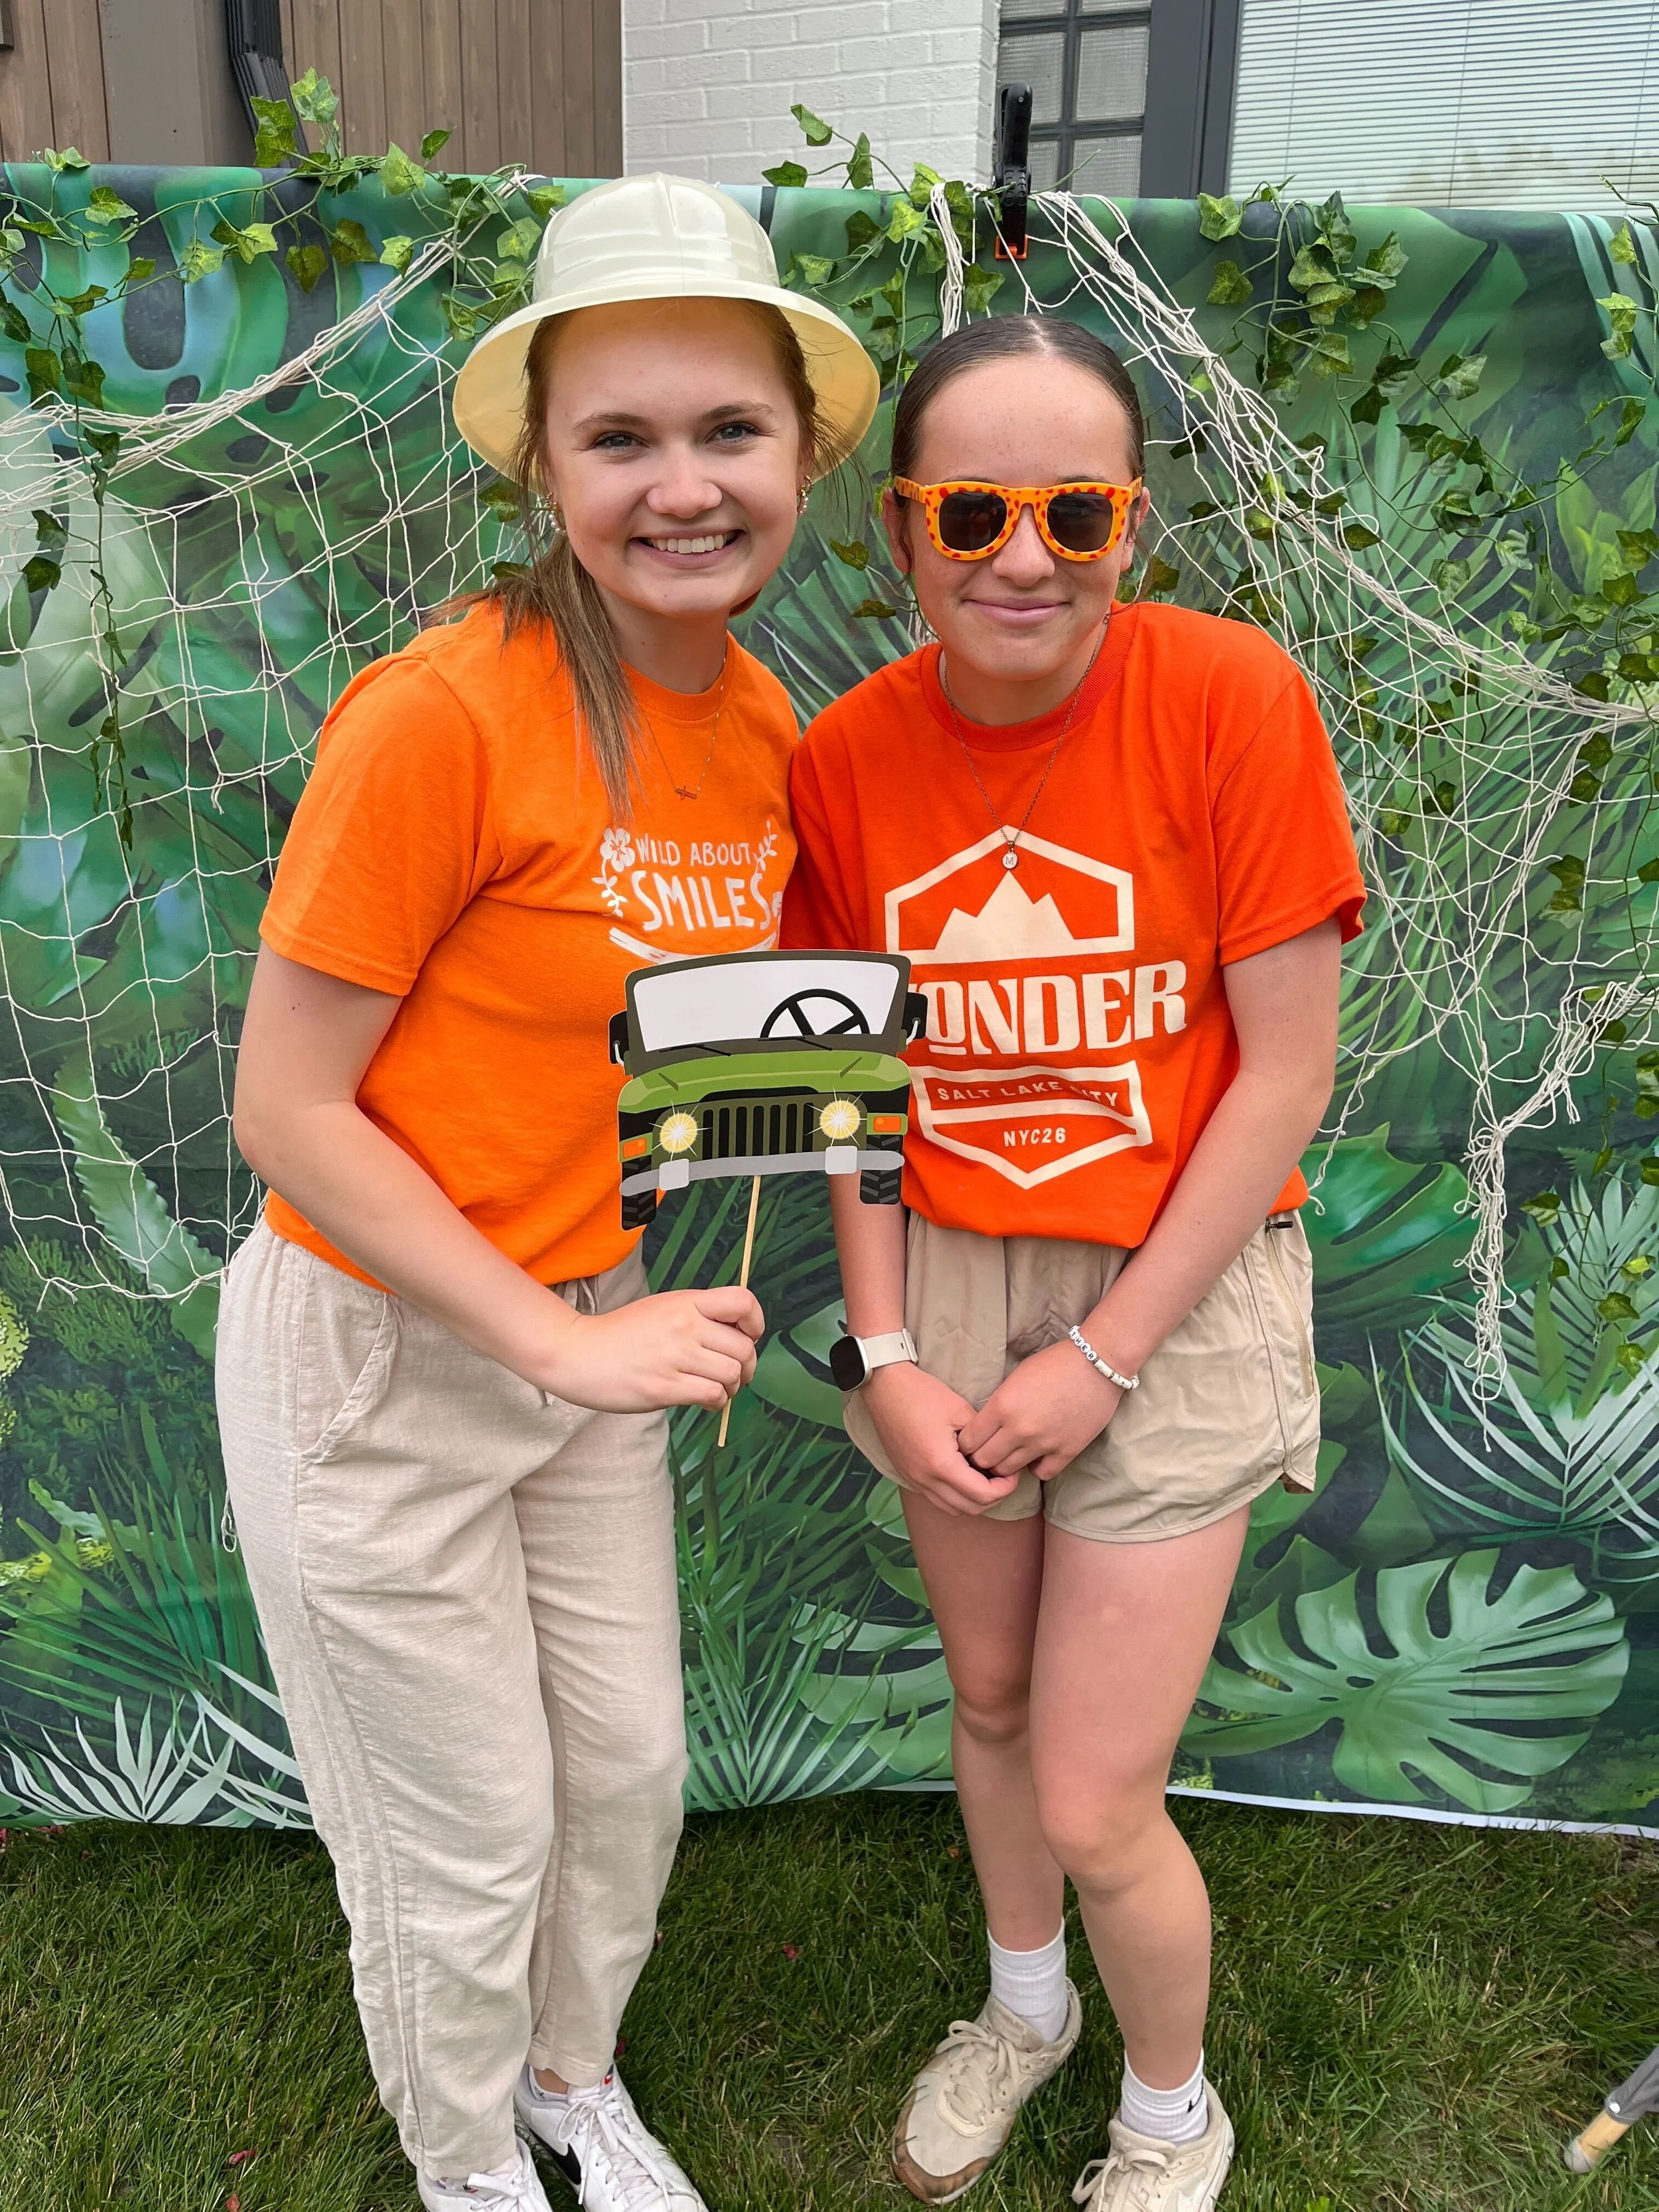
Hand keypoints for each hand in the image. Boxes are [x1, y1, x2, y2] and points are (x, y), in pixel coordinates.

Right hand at [538, 1287, 763, 1411]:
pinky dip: (718, 1402)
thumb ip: (699, 1315)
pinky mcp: (664, 1388)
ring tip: (718, 1389)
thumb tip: (739, 1335)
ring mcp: (675, 1357)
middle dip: (747, 1366)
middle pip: (744, 1347)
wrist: (579, 1354)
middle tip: (737, 1375)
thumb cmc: (623, 1334)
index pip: (743, 1301)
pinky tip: (706, 1400)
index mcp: (686, 1302)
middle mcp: (684, 1325)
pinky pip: (712, 1395)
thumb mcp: (663, 1308)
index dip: (756, 1321)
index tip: (748, 1336)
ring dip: (733, 1387)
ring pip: (732, 1374)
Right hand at [862, 1362, 1024, 1516]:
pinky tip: (962, 1474)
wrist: (885, 1387)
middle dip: (993, 1496)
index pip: (982, 1495)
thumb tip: (996, 1457)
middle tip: (1002, 1476)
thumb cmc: (922, 1394)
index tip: (1012, 1471)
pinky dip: (954, 1494)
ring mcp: (914, 1479)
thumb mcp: (961, 1411)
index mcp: (941, 1464)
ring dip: (972, 1498)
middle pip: (970, 1508)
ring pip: (952, 1508)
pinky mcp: (908, 1475)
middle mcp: (925, 1479)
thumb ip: (981, 1439)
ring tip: (983, 1476)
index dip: (1005, 1487)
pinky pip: (936, 1498)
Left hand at [956, 1339, 1119, 1481]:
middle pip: (984, 1462)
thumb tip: (986, 1428)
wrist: (1097, 1363)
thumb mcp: (1015, 1378)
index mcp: (1002, 1406)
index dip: (966, 1444)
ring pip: (1008, 1472)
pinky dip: (1036, 1467)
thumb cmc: (1054, 1364)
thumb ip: (998, 1405)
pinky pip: (1041, 1474)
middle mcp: (1019, 1429)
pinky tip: (1038, 1455)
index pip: (969, 1441)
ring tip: (1010, 1455)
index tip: (972, 1442)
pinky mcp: (1067, 1451)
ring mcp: (1043, 1443)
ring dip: (1006, 1465)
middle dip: (981, 1459)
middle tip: (988, 1452)